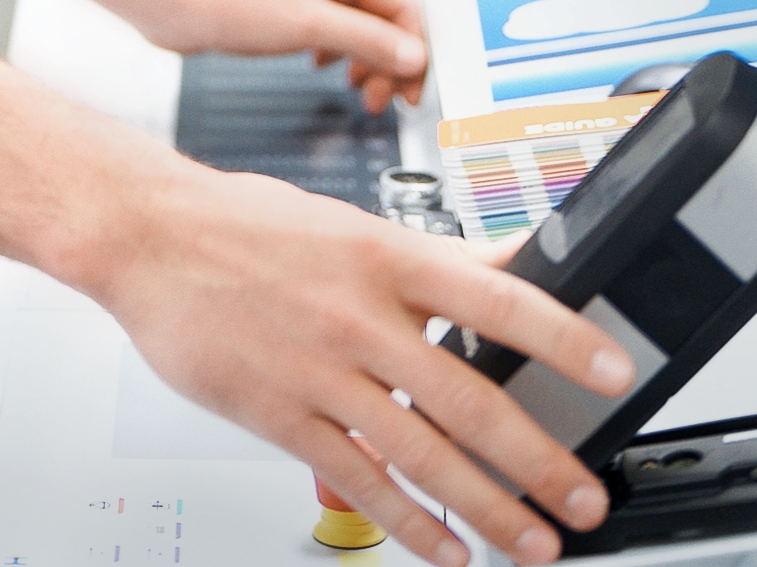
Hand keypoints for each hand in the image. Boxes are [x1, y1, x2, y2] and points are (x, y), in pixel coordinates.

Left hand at [83, 0, 426, 109]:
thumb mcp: (308, 27)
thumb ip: (367, 41)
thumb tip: (413, 56)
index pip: (403, 5)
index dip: (414, 52)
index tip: (413, 91)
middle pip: (385, 15)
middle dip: (390, 61)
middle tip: (384, 101)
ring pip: (360, 23)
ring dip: (367, 60)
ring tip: (360, 93)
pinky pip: (333, 24)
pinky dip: (340, 51)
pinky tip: (325, 68)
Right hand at [103, 165, 628, 566]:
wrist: (144, 236)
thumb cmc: (241, 224)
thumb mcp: (346, 222)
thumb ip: (429, 256)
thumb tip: (508, 266)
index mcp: (382, 255)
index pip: (494, 298)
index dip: (562, 337)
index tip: (612, 371)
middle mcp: (359, 314)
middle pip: (470, 399)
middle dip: (539, 460)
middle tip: (584, 498)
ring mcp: (320, 370)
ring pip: (423, 454)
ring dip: (489, 508)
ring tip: (532, 543)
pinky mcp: (281, 415)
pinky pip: (359, 480)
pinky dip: (409, 524)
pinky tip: (443, 549)